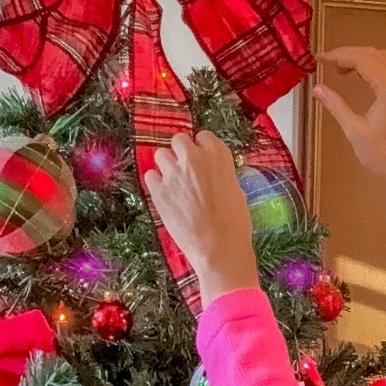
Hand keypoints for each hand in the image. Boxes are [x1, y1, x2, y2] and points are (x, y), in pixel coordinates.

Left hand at [144, 132, 258, 304]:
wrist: (219, 249)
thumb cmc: (235, 224)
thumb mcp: (236, 191)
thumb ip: (220, 175)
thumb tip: (210, 175)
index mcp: (218, 155)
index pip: (203, 137)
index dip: (201, 149)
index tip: (202, 160)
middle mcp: (194, 157)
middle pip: (178, 140)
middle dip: (181, 153)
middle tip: (186, 170)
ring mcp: (173, 173)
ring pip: (160, 155)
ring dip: (166, 166)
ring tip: (174, 184)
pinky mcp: (158, 190)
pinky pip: (150, 176)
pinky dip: (156, 183)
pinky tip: (165, 195)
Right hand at [314, 47, 385, 197]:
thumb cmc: (382, 156)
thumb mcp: (354, 130)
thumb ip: (336, 105)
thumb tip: (318, 89)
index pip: (362, 59)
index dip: (339, 55)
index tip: (320, 59)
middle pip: (373, 54)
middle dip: (348, 54)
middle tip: (327, 63)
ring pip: (382, 59)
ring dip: (360, 58)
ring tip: (340, 69)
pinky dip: (371, 67)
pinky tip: (358, 76)